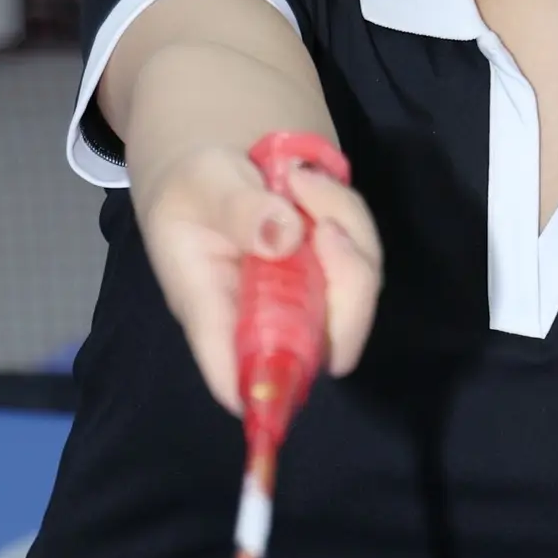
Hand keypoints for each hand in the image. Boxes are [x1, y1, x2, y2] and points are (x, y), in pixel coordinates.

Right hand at [137, 142, 382, 416]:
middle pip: (326, 346)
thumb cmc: (194, 184)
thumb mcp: (202, 183)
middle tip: (323, 221)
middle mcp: (265, 321)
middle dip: (345, 280)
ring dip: (346, 228)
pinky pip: (363, 260)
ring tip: (301, 179)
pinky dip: (350, 217)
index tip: (297, 350)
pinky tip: (313, 183)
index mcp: (213, 312)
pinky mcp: (332, 277)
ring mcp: (305, 301)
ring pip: (356, 297)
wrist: (217, 165)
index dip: (272, 391)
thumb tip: (285, 237)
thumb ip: (238, 210)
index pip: (240, 378)